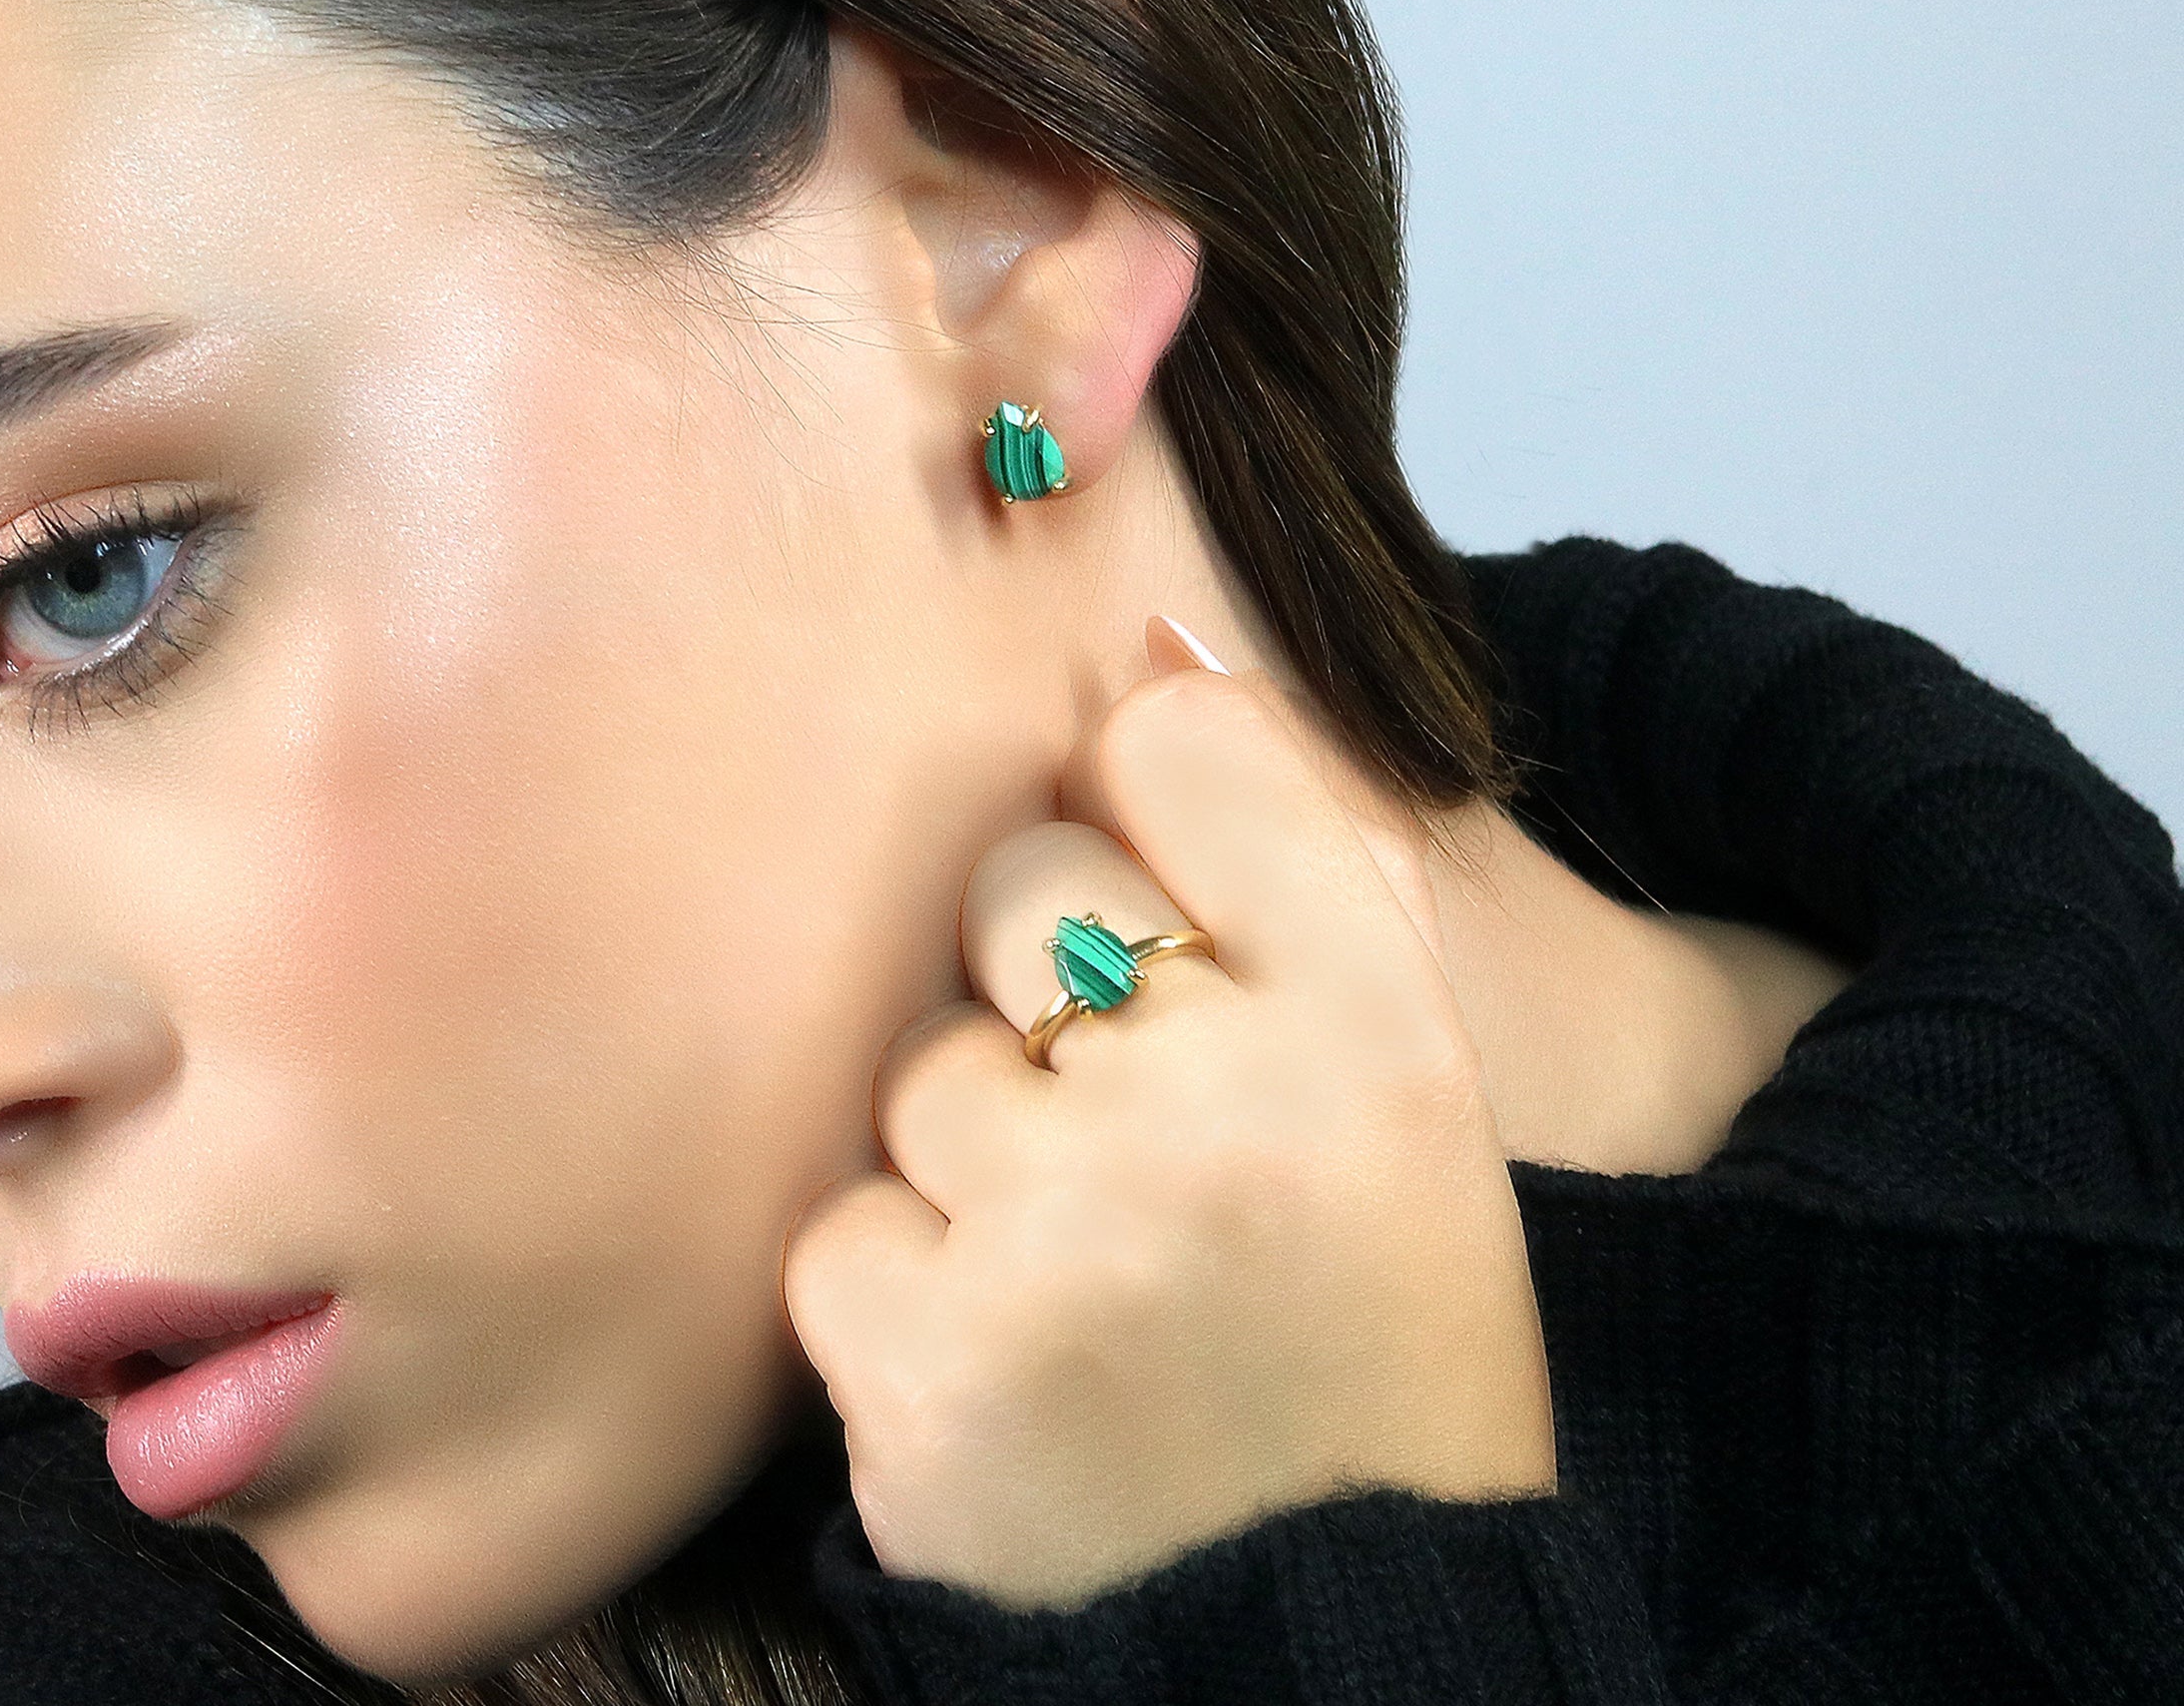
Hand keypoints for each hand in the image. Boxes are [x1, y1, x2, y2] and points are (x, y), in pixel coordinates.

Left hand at [782, 645, 1555, 1609]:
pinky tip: (1002, 1367)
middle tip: (1142, 1153)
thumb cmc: (1364, 1340)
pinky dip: (897, 1295)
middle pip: (1015, 882)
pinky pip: (838, 1227)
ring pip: (915, 1066)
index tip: (1166, 911)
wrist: (1340, 1640)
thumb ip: (1286, 873)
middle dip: (1044, 995)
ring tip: (1082, 1285)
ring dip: (970, 1161)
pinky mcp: (926, 1370)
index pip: (1184, 742)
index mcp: (1379, 1021)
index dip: (1147, 807)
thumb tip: (1146, 642)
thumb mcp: (1409, 1101)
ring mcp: (1066, 1237)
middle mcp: (1224, 1105)